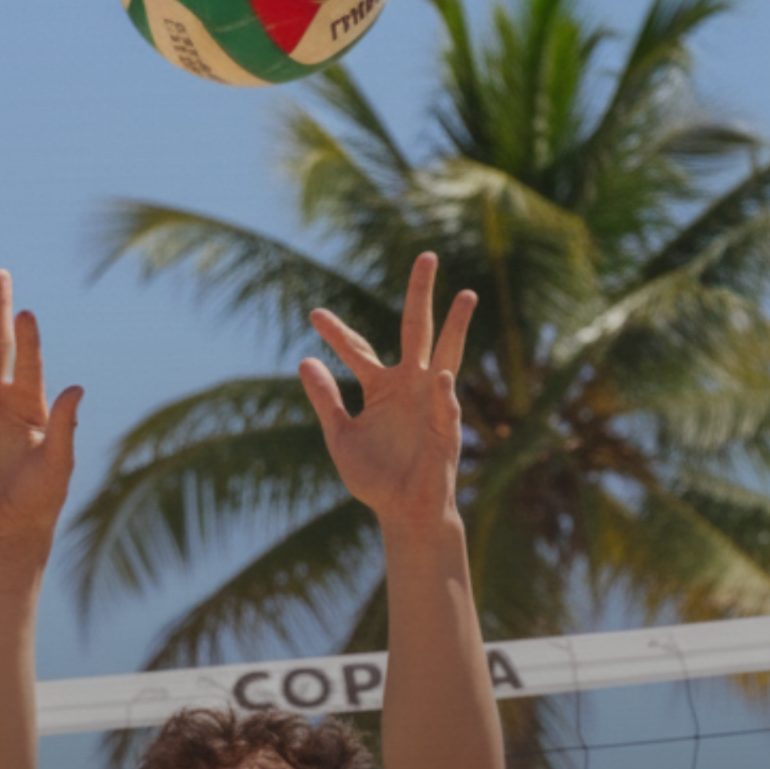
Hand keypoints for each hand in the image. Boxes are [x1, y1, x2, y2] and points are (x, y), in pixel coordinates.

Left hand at [299, 253, 473, 532]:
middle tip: (426, 256)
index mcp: (382, 386)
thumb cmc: (375, 477)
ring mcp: (432, 401)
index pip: (359, 349)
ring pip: (447, 354)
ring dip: (457, 326)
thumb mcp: (340, 436)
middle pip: (416, 330)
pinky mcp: (447, 427)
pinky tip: (441, 378)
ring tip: (466, 295)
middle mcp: (410, 384)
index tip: (313, 313)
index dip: (337, 332)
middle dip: (421, 294)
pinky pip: (446, 405)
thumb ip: (325, 400)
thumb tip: (304, 360)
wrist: (402, 512)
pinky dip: (443, 393)